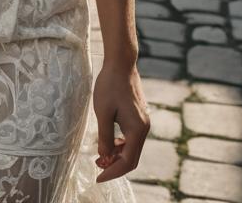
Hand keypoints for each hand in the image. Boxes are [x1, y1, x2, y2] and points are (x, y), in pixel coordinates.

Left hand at [92, 59, 149, 182]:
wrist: (121, 63)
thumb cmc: (110, 85)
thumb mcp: (103, 112)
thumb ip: (105, 137)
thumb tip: (104, 157)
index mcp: (137, 130)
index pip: (128, 161)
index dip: (112, 172)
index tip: (98, 177)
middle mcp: (144, 128)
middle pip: (132, 157)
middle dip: (115, 166)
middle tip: (97, 168)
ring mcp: (143, 121)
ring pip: (132, 148)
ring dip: (118, 155)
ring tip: (101, 156)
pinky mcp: (139, 115)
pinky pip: (132, 137)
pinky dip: (121, 144)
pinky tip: (109, 142)